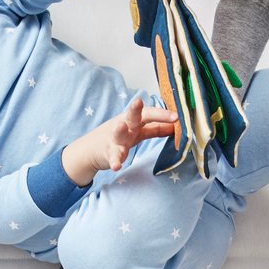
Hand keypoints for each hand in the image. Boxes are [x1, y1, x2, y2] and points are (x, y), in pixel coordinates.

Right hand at [61, 95, 176, 185]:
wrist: (92, 150)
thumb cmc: (119, 138)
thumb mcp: (138, 131)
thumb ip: (155, 128)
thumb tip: (174, 126)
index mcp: (134, 120)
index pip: (149, 114)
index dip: (161, 114)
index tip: (176, 116)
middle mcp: (124, 126)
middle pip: (132, 116)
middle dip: (135, 109)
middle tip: (138, 103)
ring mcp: (115, 139)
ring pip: (118, 134)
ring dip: (120, 130)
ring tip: (121, 126)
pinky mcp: (108, 153)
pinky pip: (112, 157)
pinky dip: (114, 161)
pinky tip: (116, 166)